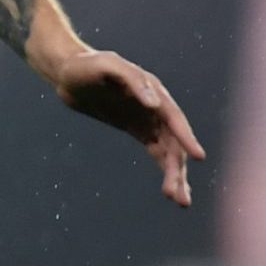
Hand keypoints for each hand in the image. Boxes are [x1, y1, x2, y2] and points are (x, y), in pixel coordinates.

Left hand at [51, 49, 205, 207]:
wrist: (66, 73)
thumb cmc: (86, 66)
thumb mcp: (105, 66)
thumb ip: (131, 79)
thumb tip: (155, 104)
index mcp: (152, 89)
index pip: (173, 118)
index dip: (186, 137)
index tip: (198, 157)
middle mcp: (156, 106)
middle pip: (174, 141)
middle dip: (178, 169)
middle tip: (179, 198)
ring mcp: (148, 119)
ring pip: (169, 150)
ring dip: (175, 175)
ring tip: (178, 200)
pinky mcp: (138, 129)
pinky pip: (157, 151)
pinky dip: (165, 168)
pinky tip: (171, 189)